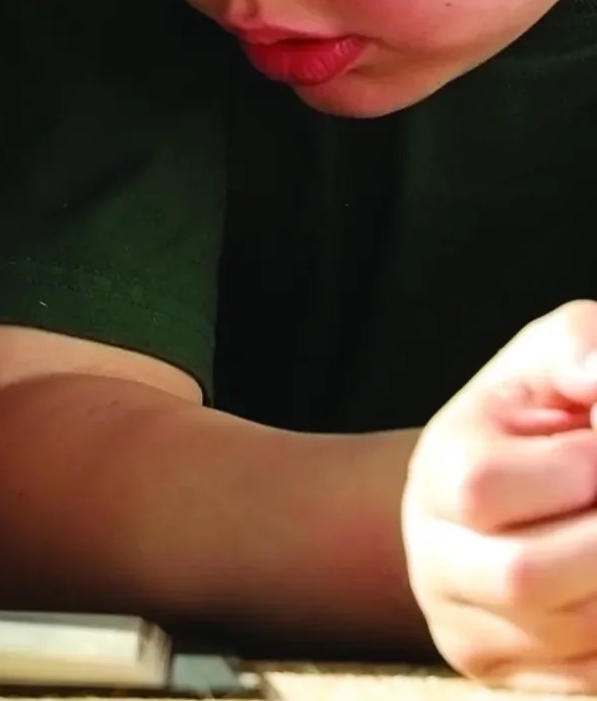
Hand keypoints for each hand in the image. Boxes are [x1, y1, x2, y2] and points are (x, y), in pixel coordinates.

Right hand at [406, 301, 596, 689]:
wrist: (484, 501)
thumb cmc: (529, 426)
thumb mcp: (546, 366)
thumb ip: (581, 349)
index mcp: (436, 477)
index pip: (486, 486)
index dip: (578, 465)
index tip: (595, 446)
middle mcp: (435, 564)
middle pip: (523, 577)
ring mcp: (470, 631)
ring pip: (568, 634)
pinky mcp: (508, 676)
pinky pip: (585, 676)